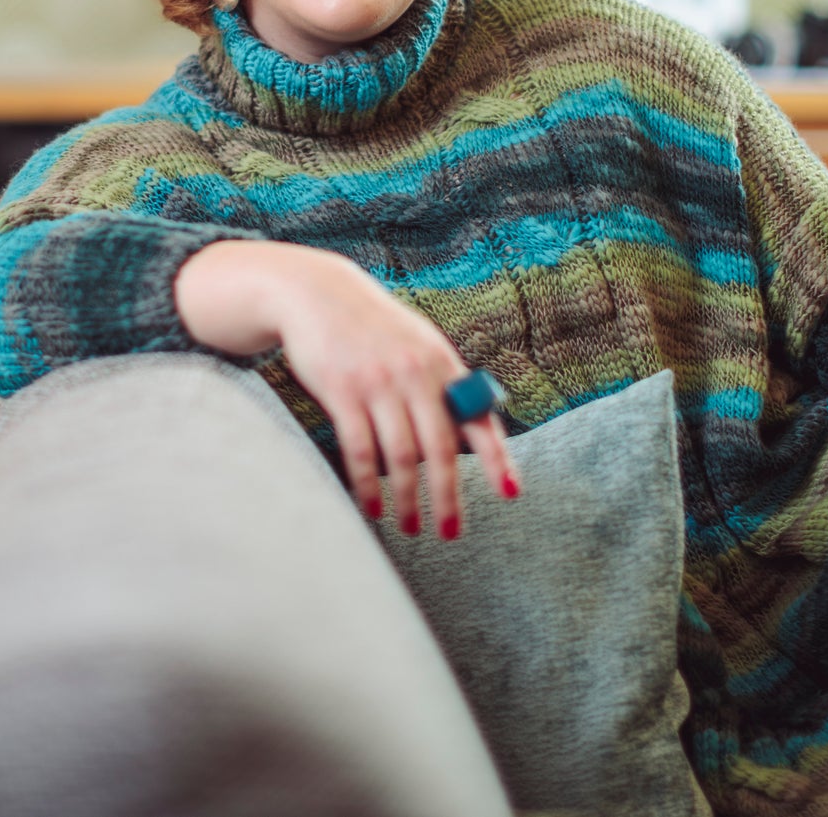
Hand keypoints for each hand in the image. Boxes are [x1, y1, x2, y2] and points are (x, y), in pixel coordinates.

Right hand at [175, 240, 519, 537]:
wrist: (317, 294)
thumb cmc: (374, 327)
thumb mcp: (418, 343)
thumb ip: (444, 383)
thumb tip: (475, 429)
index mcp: (441, 363)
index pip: (478, 417)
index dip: (496, 458)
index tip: (510, 493)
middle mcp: (414, 374)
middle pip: (440, 448)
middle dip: (447, 496)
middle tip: (450, 532)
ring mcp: (378, 383)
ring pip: (400, 455)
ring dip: (407, 498)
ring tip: (411, 526)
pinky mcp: (342, 392)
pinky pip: (359, 449)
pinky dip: (368, 483)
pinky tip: (373, 506)